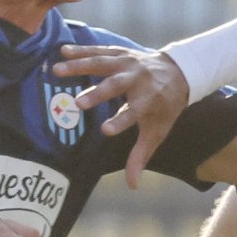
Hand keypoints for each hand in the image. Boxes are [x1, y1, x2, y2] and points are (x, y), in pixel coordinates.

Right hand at [50, 43, 191, 189]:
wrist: (178, 73)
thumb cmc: (164, 108)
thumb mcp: (157, 132)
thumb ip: (141, 155)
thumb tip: (131, 186)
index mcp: (148, 102)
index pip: (133, 113)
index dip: (120, 122)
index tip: (105, 131)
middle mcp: (138, 81)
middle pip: (116, 86)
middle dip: (98, 94)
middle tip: (78, 103)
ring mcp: (129, 64)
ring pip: (103, 64)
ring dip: (80, 66)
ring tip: (58, 70)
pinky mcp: (121, 52)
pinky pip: (100, 50)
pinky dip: (82, 50)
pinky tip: (63, 51)